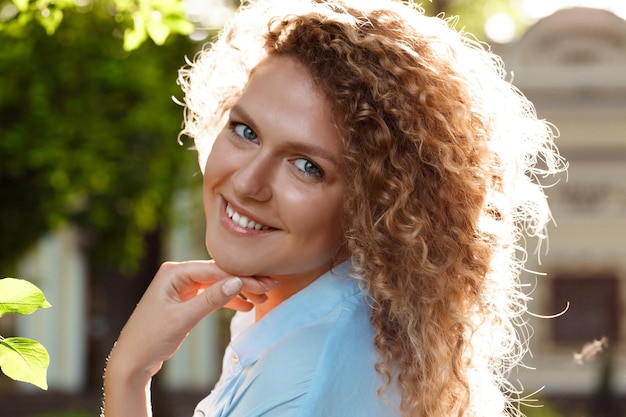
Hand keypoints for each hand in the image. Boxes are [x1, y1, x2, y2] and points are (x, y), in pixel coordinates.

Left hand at [107, 260, 277, 381]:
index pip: (216, 270)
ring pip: (218, 284)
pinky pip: (211, 295)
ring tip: (262, 298)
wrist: (131, 361)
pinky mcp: (185, 298)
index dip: (242, 277)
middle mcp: (178, 274)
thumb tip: (237, 281)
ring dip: (239, 291)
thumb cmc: (150, 339)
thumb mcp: (183, 319)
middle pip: (219, 274)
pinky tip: (245, 305)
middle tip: (271, 286)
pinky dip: (227, 300)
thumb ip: (211, 299)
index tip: (265, 284)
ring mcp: (181, 286)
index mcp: (174, 272)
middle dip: (245, 281)